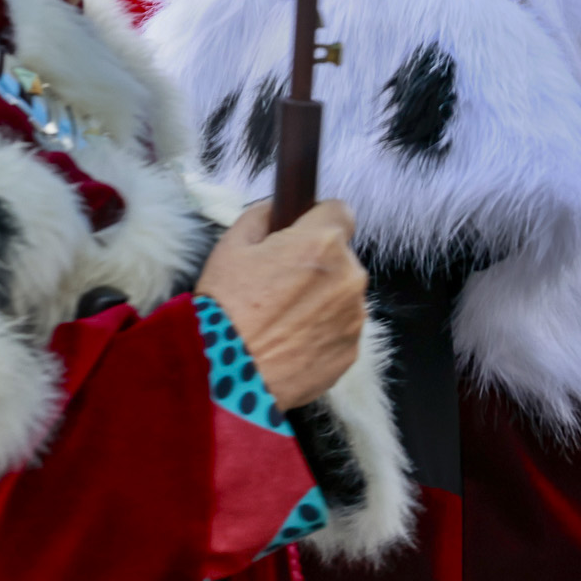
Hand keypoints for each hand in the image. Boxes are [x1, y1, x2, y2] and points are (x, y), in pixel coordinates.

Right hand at [196, 200, 366, 409]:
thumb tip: (278, 209)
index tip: (298, 232)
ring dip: (321, 298)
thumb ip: (261, 216)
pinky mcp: (352, 351)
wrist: (227, 371)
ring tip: (280, 317)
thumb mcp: (230, 245)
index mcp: (321, 243)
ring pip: (342, 294)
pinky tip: (289, 340)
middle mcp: (349, 277)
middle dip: (316, 262)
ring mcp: (355, 317)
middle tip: (277, 281)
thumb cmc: (226, 304)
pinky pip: (340, 328)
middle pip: (341, 256)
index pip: (341, 210)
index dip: (316, 218)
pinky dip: (320, 330)